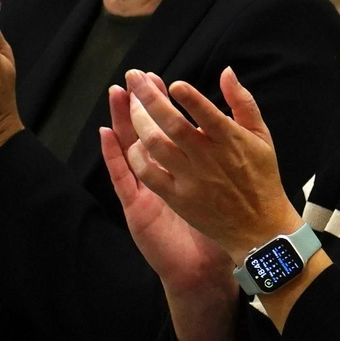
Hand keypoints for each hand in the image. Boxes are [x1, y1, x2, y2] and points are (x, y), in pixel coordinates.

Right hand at [102, 81, 232, 293]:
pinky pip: (123, 177)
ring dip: (122, 120)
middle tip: (135, 76)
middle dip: (141, 104)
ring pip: (130, 148)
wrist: (215, 264)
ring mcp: (148, 190)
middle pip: (146, 133)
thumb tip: (232, 122)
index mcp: (184, 169)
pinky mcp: (139, 206)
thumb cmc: (224, 224)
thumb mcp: (233, 182)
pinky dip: (113, 155)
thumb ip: (229, 153)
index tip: (162, 80)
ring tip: (116, 93)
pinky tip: (106, 133)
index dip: (164, 105)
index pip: (169, 130)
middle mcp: (164, 176)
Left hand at [121, 66, 298, 258]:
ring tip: (130, 105)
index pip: (206, 113)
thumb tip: (226, 72)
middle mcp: (208, 158)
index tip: (174, 84)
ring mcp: (191, 178)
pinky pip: (149, 174)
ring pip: (155, 145)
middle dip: (148, 96)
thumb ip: (243, 103)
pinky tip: (134, 143)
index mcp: (231, 141)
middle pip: (171, 123)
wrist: (259, 226)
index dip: (189, 96)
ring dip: (138, 121)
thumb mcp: (262, 136)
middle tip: (134, 76)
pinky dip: (137, 156)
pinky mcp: (178, 197)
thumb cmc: (262, 177)